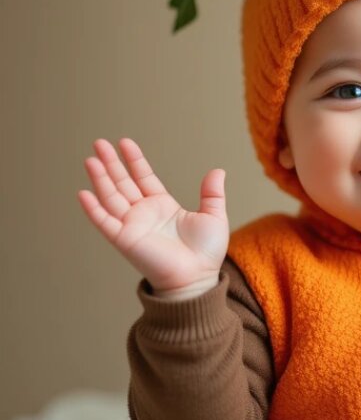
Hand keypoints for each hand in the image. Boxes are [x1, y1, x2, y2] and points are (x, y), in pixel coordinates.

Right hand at [77, 138, 227, 298]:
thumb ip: (212, 193)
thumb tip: (218, 170)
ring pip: (111, 197)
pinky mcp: (124, 239)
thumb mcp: (213, 216)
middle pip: (123, 183)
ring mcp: (132, 225)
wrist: (198, 276)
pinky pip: (104, 221)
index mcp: (163, 206)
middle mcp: (144, 213)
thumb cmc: (206, 252)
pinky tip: (83, 193)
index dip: (134, 160)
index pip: (144, 177)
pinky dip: (93, 208)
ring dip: (100, 178)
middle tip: (99, 143)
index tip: (125, 142)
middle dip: (111, 163)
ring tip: (91, 159)